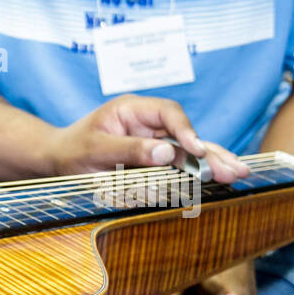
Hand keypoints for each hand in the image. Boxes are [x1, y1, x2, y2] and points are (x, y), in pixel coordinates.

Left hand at [55, 94, 248, 182]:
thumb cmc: (71, 151)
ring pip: (188, 152)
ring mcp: (153, 144)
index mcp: (132, 110)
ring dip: (212, 164)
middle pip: (186, 134)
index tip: (197, 150)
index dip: (186, 130)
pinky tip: (220, 184)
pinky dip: (198, 177)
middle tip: (235, 169)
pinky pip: (179, 169)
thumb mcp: (94, 149)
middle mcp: (147, 125)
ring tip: (237, 175)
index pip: (168, 113)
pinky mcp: (153, 164)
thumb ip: (128, 149)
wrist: (56, 163)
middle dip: (211, 151)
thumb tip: (168, 152)